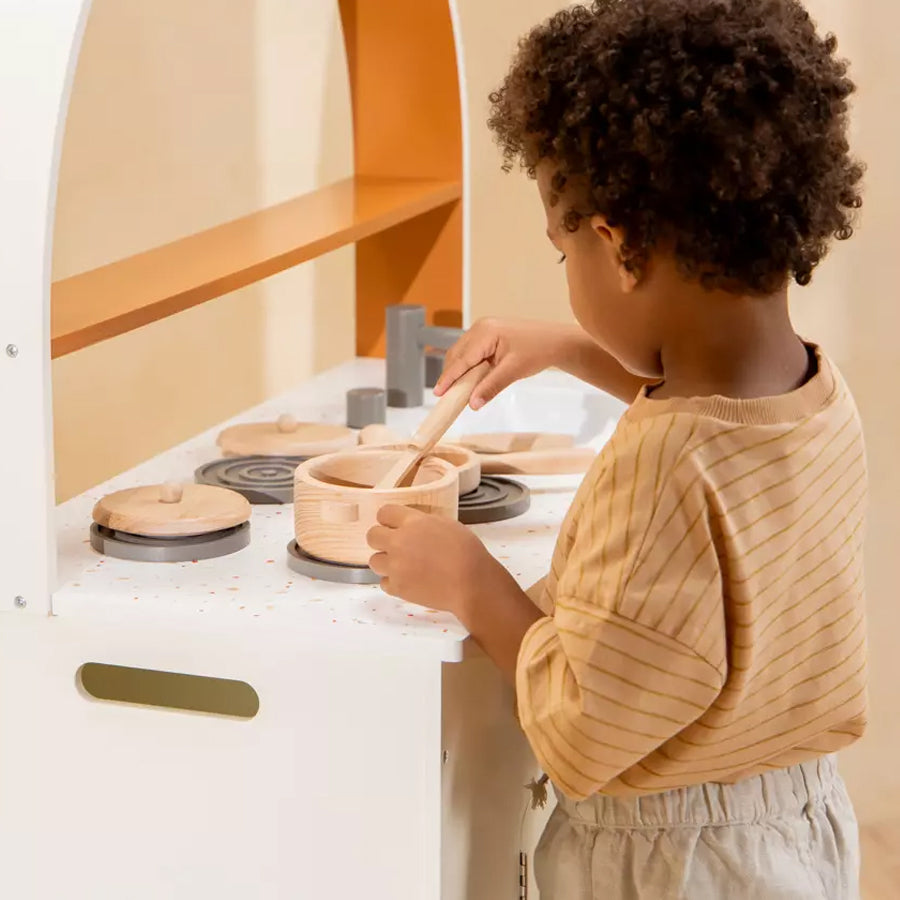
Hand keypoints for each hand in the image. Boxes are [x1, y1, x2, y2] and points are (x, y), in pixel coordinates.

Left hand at [367, 505, 509, 617]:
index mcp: (413, 523)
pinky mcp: (397, 588)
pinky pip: (384, 583)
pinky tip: (409, 580)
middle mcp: (399, 542)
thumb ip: (424, 523)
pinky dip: (394, 582)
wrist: (471, 583)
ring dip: (386, 562)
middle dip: (381, 539)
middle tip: (395, 546)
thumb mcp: (447, 525)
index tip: (393, 524)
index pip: (384, 512)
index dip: (388, 519)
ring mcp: (395, 566)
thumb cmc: (467, 552)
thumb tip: (414, 525)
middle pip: (372, 535)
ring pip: (374, 561)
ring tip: (403, 566)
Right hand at [434, 318, 570, 409]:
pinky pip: (471, 352)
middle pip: (457, 355)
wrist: (556, 341)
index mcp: (485, 332)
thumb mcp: (513, 371)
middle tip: (447, 397)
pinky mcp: (488, 335)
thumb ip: (491, 387)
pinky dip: (468, 367)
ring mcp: (484, 329)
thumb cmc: (538, 352)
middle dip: (451, 376)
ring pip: (462, 354)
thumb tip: (472, 404)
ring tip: (457, 391)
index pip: (461, 359)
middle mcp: (480, 327)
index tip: (438, 393)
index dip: (448, 378)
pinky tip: (470, 380)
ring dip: (459, 372)